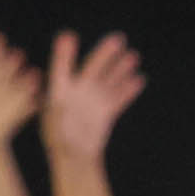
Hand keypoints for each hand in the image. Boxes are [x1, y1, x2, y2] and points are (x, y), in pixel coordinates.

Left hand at [0, 31, 41, 159]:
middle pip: (3, 73)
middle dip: (10, 64)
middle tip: (17, 53)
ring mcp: (8, 101)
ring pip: (17, 89)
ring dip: (24, 83)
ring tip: (33, 74)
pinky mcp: (18, 114)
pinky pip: (26, 108)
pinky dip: (30, 105)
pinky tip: (37, 100)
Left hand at [41, 28, 145, 159]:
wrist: (75, 159)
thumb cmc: (60, 145)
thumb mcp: (55, 130)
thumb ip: (59, 116)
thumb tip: (58, 105)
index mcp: (59, 92)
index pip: (61, 68)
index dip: (65, 53)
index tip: (68, 36)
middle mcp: (78, 92)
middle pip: (92, 68)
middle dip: (105, 54)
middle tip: (118, 39)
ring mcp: (94, 100)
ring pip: (109, 80)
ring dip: (120, 68)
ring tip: (133, 56)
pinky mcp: (106, 111)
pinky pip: (119, 98)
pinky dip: (128, 90)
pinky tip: (139, 80)